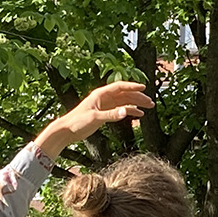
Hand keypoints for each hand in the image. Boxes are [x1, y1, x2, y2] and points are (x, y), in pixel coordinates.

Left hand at [34, 81, 154, 159]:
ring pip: (124, 101)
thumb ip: (111, 115)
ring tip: (148, 107)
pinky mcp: (105, 113)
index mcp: (100, 94)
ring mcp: (105, 105)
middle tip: (150, 102)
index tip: (144, 88)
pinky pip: (120, 109)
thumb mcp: (95, 118)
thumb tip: (126, 111)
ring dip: (136, 103)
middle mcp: (104, 98)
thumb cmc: (77, 122)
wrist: (67, 130)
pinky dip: (130, 111)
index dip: (132, 87)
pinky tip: (138, 114)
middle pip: (125, 94)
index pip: (120, 87)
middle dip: (138, 97)